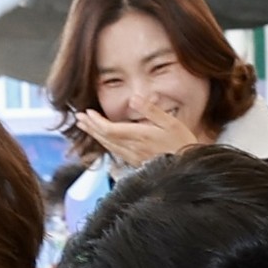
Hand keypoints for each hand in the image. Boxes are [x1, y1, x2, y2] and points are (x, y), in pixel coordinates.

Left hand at [74, 100, 200, 167]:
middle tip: (79, 118)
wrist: (188, 169)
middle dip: (91, 127)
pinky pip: (115, 152)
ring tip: (86, 127)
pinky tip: (104, 140)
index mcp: (139, 136)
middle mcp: (132, 148)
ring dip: (95, 135)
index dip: (96, 121)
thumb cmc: (182, 144)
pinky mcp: (136, 162)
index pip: (110, 129)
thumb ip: (151, 110)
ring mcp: (133, 157)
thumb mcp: (170, 122)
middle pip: (105, 137)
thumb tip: (134, 98)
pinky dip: (106, 144)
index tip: (87, 112)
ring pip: (108, 146)